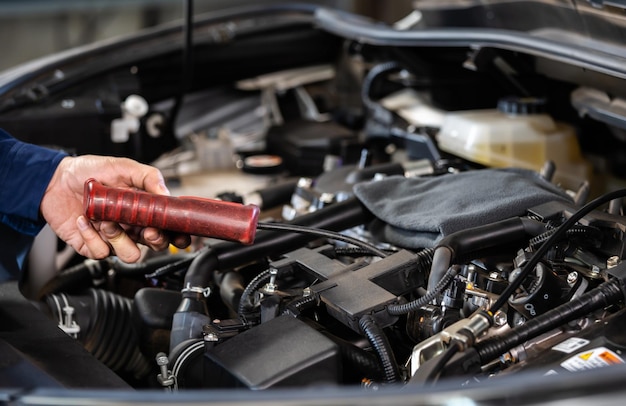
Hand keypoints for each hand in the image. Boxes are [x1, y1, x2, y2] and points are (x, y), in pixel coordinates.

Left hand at [40, 155, 190, 261]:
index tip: (178, 235)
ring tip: (106, 221)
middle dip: (154, 240)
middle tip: (146, 229)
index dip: (177, 236)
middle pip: (155, 246)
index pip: (168, 228)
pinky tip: (84, 220)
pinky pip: (101, 252)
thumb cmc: (89, 171)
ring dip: (119, 238)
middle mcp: (131, 226)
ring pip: (129, 255)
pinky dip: (91, 237)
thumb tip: (167, 195)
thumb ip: (150, 177)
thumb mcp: (124, 166)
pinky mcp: (92, 245)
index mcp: (144, 210)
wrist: (55, 179)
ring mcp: (113, 237)